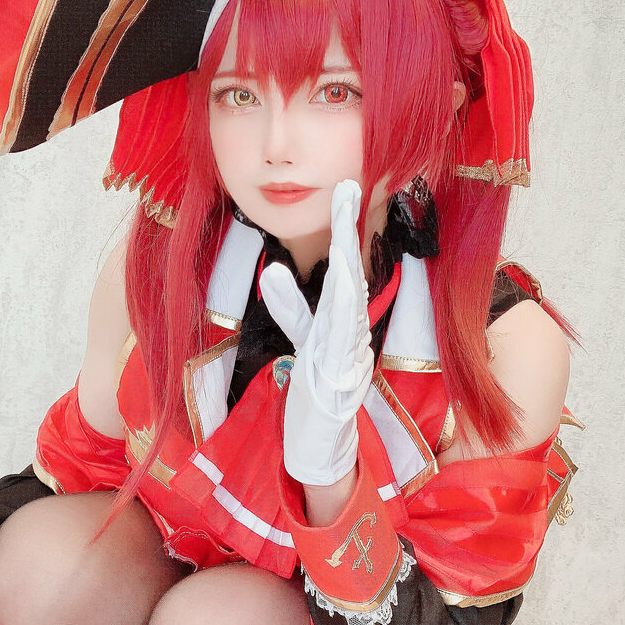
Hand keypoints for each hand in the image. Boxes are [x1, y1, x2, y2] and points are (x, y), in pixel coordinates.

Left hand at [259, 179, 373, 486]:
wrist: (326, 437)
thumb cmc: (317, 385)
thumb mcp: (302, 338)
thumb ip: (291, 306)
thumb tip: (274, 271)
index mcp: (341, 315)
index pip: (344, 263)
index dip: (344, 225)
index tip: (346, 187)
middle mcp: (349, 327)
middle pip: (350, 271)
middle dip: (348, 231)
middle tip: (349, 189)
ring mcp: (346, 349)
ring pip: (349, 303)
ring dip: (349, 266)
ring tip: (345, 231)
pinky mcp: (338, 374)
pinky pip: (340, 339)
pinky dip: (342, 315)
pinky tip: (342, 291)